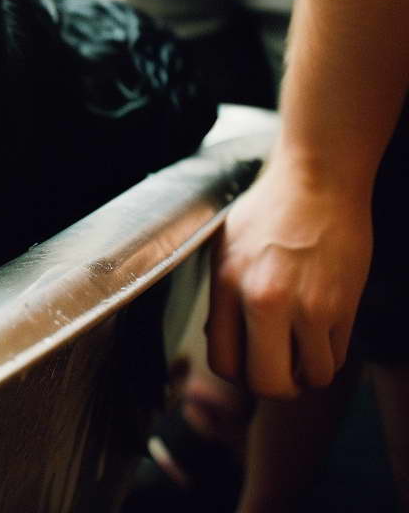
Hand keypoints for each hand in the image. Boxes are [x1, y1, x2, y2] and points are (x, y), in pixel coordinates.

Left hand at [207, 152, 373, 398]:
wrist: (318, 183)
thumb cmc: (268, 211)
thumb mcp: (225, 249)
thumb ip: (222, 298)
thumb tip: (222, 341)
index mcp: (229, 286)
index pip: (225, 364)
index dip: (237, 373)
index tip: (246, 361)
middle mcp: (265, 301)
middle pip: (269, 385)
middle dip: (273, 385)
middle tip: (277, 367)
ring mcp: (309, 307)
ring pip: (312, 377)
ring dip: (306, 371)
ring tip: (301, 346)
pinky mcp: (344, 307)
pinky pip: (337, 358)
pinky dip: (328, 354)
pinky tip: (321, 331)